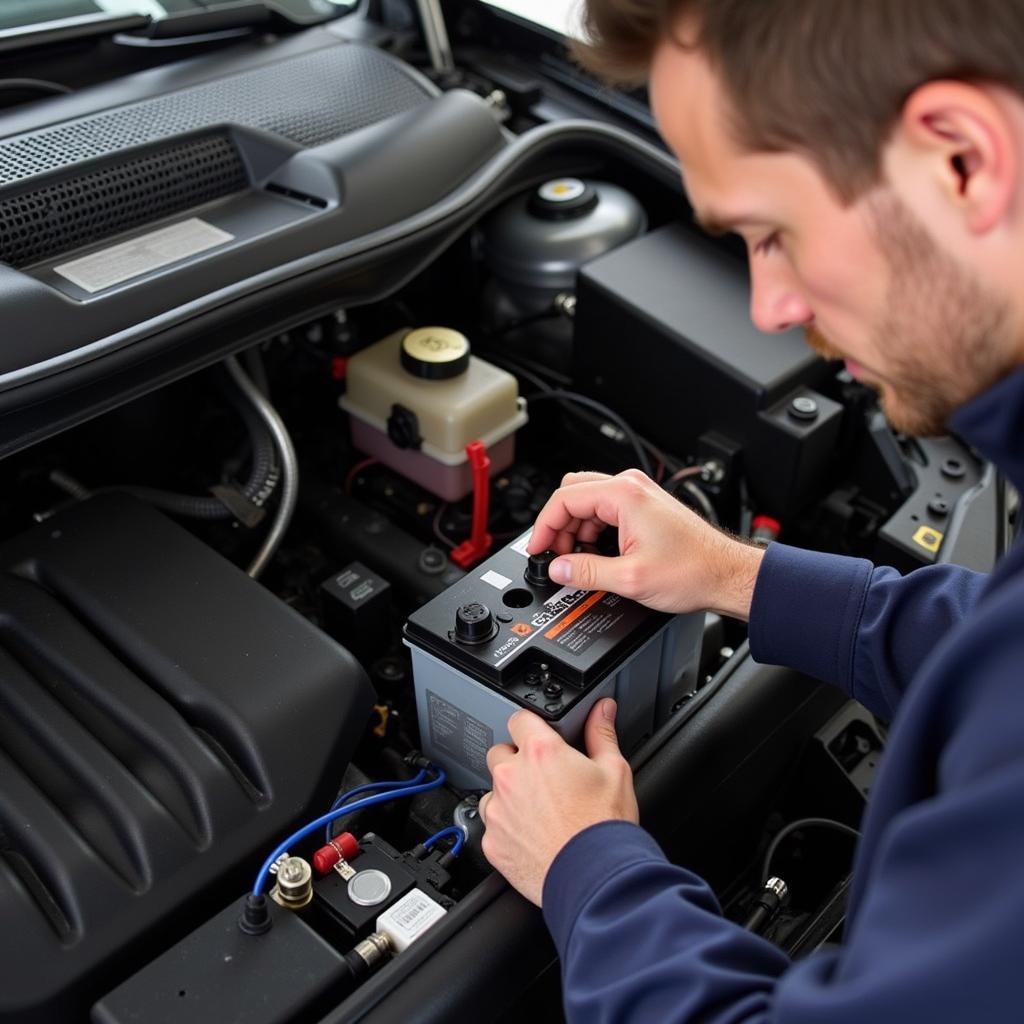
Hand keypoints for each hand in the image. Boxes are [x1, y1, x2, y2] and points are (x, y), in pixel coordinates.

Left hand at [478, 699, 638, 906]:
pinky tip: (532, 834)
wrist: (595, 879)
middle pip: (500, 753)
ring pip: (493, 790)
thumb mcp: (614, 770)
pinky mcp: (492, 841)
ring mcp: (498, 810)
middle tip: (544, 779)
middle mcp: (512, 776)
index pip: (519, 719)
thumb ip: (601, 733)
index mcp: (541, 753)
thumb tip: (601, 710)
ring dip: (509, 795)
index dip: (530, 726)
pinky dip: (506, 827)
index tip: (539, 736)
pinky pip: (492, 825)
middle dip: (518, 761)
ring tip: (540, 811)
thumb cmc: (604, 827)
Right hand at [527, 468, 764, 619]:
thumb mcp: (629, 578)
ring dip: (575, 529)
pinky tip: (594, 555)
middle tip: (554, 555)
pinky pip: (604, 510)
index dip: (543, 527)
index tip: (537, 549)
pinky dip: (592, 530)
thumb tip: (558, 569)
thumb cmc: (693, 570)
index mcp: (624, 495)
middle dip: (558, 525)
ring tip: (576, 560)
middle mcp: (630, 487)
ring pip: (587, 502)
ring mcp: (638, 494)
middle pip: (572, 494)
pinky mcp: (644, 506)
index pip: (564, 499)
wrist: (725, 574)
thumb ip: (586, 572)